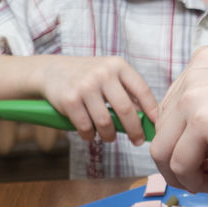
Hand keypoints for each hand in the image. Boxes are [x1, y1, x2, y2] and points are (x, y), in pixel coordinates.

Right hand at [38, 56, 157, 144]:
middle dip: (134, 130)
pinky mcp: (70, 99)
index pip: (142, 91)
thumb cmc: (88, 76)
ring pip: (105, 122)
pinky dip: (90, 135)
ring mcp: (86, 86)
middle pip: (126, 110)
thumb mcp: (110, 75)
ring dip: (110, 135)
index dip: (152, 111)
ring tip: (109, 137)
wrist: (51, 70)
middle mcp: (103, 73)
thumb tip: (149, 118)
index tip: (156, 126)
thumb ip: (128, 92)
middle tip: (137, 141)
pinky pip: (86, 126)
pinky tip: (91, 134)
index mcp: (118, 66)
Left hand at [150, 43, 207, 194]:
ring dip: (191, 181)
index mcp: (196, 68)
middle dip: (173, 168)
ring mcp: (203, 116)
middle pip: (161, 142)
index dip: (175, 140)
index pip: (167, 114)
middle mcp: (191, 90)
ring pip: (177, 164)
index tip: (189, 154)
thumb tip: (206, 121)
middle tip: (189, 180)